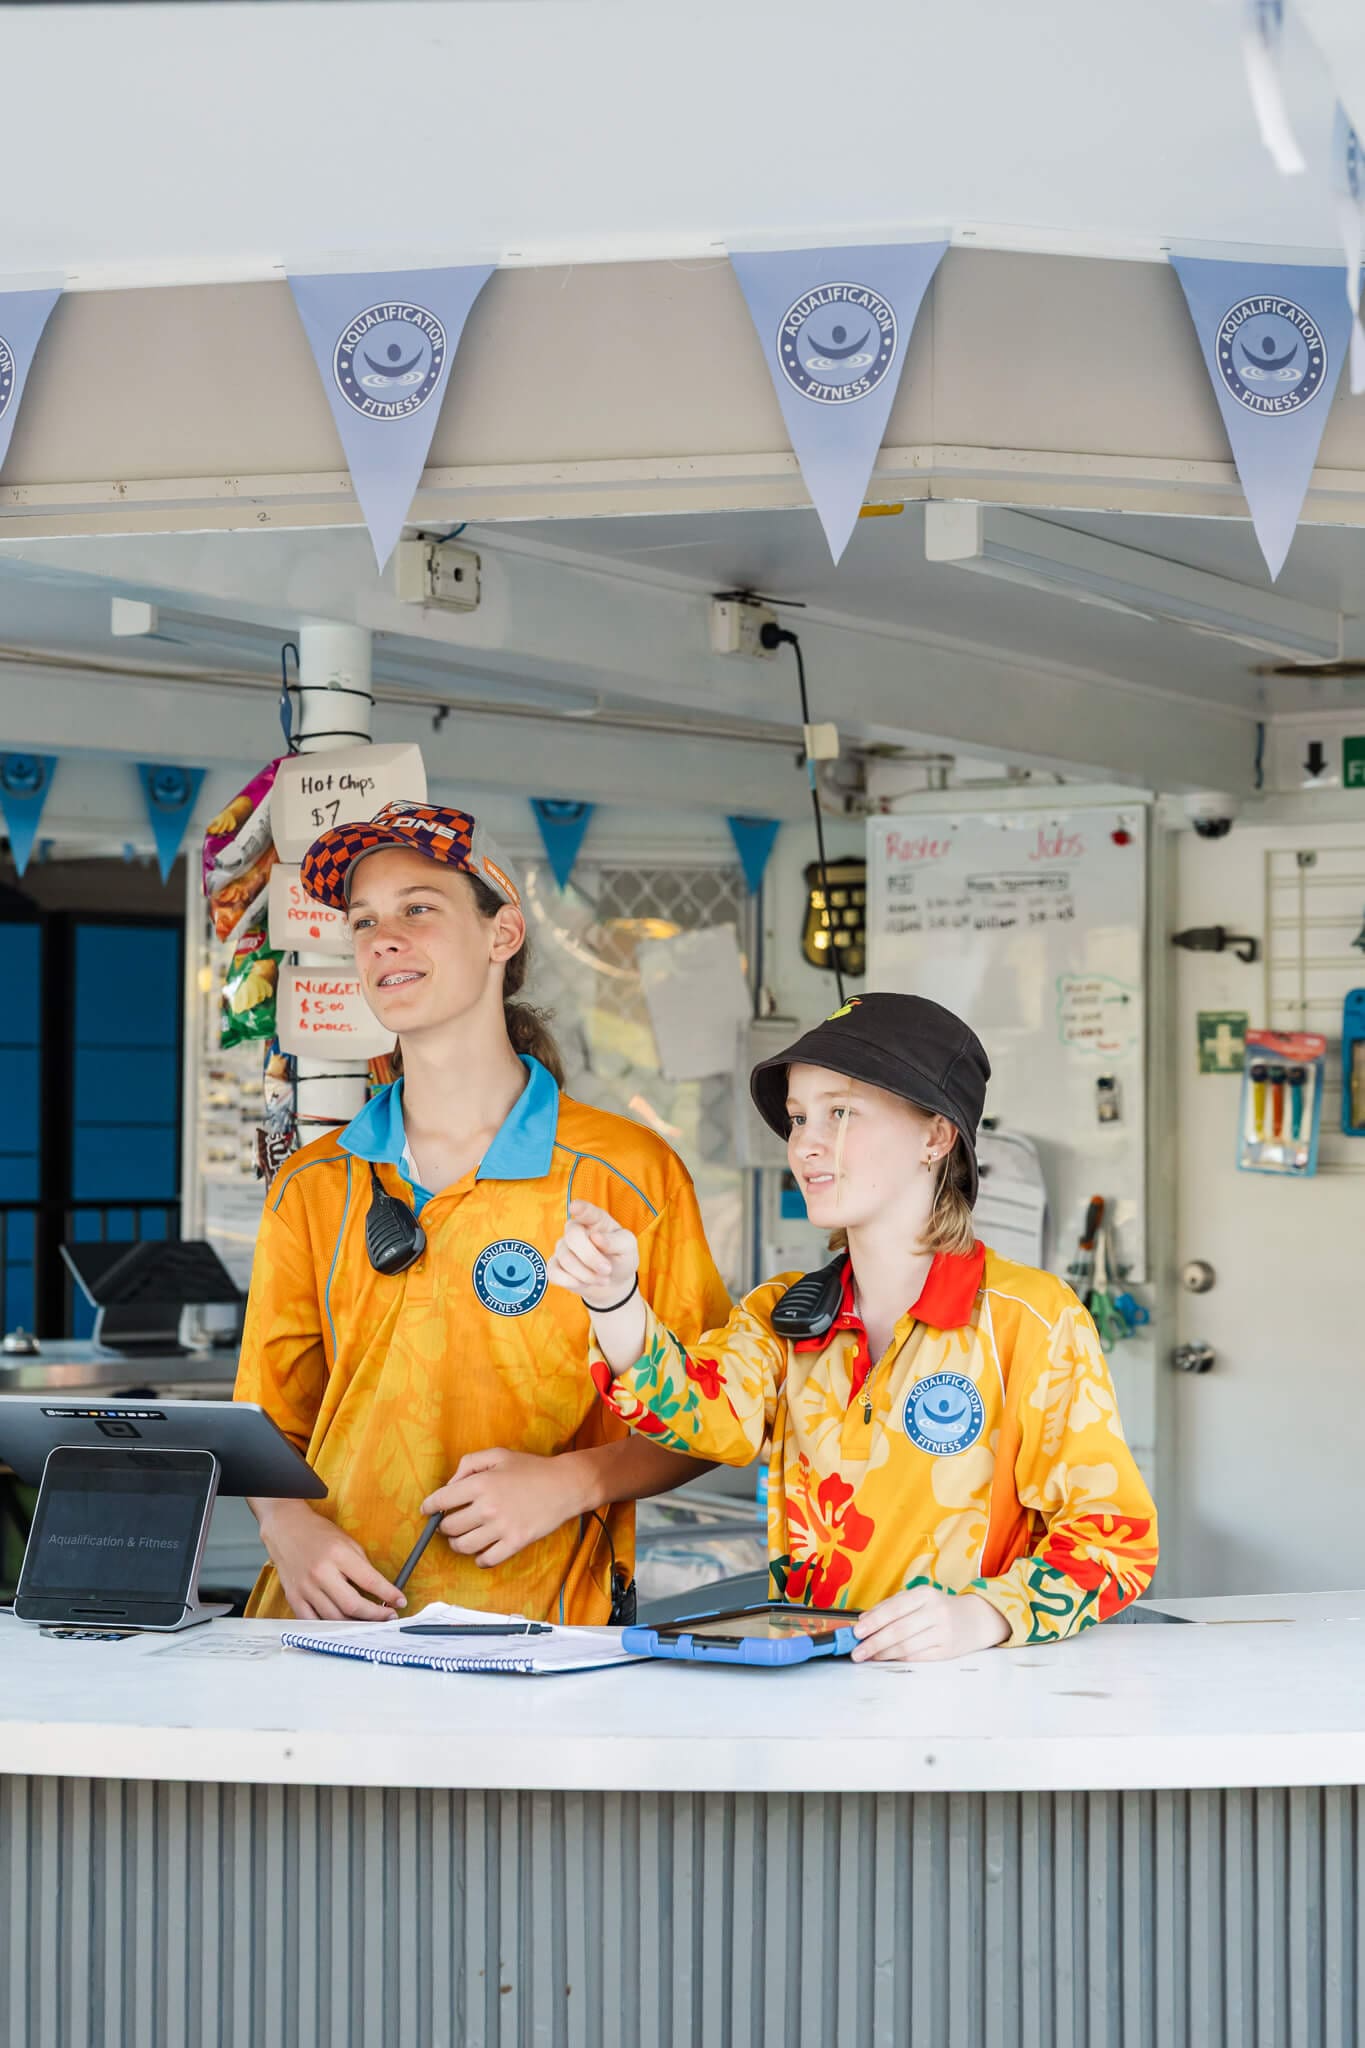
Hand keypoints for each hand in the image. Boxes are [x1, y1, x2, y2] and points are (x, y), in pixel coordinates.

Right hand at [257, 1500, 406, 1621]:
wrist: (286, 1528)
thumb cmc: (318, 1533)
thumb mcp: (347, 1542)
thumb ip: (362, 1567)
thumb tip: (379, 1590)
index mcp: (338, 1554)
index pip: (369, 1580)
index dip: (388, 1594)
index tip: (400, 1601)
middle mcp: (320, 1572)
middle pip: (352, 1604)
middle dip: (375, 1615)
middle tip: (388, 1617)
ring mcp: (305, 1587)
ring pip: (334, 1617)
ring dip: (355, 1624)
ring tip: (369, 1622)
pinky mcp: (293, 1597)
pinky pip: (312, 1621)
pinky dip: (329, 1627)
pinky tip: (342, 1624)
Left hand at [422, 1448, 590, 1567]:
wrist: (565, 1485)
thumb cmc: (531, 1468)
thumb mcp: (498, 1454)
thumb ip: (469, 1464)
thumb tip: (450, 1485)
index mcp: (480, 1483)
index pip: (440, 1500)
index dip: (429, 1507)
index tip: (427, 1510)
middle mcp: (487, 1507)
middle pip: (449, 1527)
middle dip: (445, 1525)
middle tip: (452, 1522)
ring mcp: (501, 1528)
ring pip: (462, 1546)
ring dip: (458, 1543)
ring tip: (464, 1537)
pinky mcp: (515, 1543)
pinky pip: (485, 1560)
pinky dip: (479, 1559)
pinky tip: (482, 1550)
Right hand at [546, 1200, 638, 1307]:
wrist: (613, 1282)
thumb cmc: (621, 1258)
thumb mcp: (627, 1247)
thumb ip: (615, 1241)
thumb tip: (596, 1237)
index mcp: (596, 1220)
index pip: (586, 1211)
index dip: (580, 1209)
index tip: (575, 1208)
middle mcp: (576, 1229)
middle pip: (573, 1236)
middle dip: (590, 1257)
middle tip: (607, 1269)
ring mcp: (563, 1247)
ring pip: (565, 1258)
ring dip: (587, 1274)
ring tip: (603, 1279)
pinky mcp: (555, 1265)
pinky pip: (554, 1273)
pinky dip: (571, 1282)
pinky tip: (584, 1283)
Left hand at [851, 1586, 1009, 1662]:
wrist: (976, 1620)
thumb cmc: (939, 1608)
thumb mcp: (918, 1599)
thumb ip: (891, 1606)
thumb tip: (864, 1620)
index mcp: (925, 1594)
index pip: (895, 1609)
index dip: (874, 1621)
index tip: (856, 1631)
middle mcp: (935, 1612)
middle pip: (899, 1630)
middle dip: (874, 1642)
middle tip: (856, 1651)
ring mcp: (943, 1633)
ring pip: (906, 1646)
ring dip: (883, 1653)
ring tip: (867, 1656)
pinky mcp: (946, 1652)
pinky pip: (916, 1657)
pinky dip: (898, 1658)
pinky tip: (885, 1658)